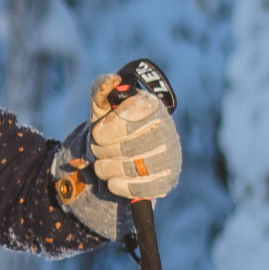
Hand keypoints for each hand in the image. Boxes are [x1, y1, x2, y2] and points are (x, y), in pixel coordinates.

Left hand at [88, 74, 180, 202]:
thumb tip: (113, 80)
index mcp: (152, 106)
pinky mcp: (168, 181)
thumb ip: (102, 88)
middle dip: (102, 151)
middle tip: (98, 149)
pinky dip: (118, 185)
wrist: (127, 151)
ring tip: (103, 163)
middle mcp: (167, 130)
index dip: (104, 130)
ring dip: (107, 168)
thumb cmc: (113, 124)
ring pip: (131, 169)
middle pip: (126, 148)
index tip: (98, 132)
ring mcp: (170, 157)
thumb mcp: (103, 105)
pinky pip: (139, 189)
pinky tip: (114, 178)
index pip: (125, 121)